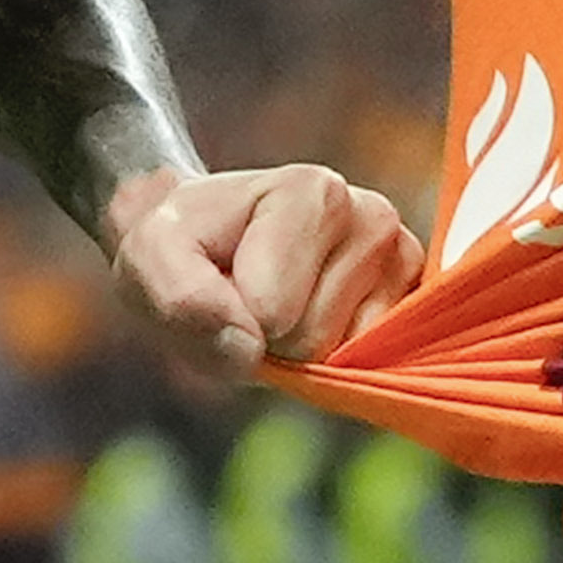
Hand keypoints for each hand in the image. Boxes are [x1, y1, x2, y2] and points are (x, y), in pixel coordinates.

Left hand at [108, 161, 426, 365]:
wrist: (210, 237)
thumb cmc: (183, 245)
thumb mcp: (146, 259)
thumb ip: (180, 296)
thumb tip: (246, 347)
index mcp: (312, 192)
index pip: (271, 310)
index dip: (231, 315)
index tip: (221, 281)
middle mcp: (372, 217)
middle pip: (309, 338)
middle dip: (265, 334)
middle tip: (246, 297)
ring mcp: (402, 260)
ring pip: (338, 359)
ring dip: (296, 348)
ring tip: (277, 301)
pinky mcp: (415, 301)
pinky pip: (371, 369)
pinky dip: (332, 362)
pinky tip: (316, 316)